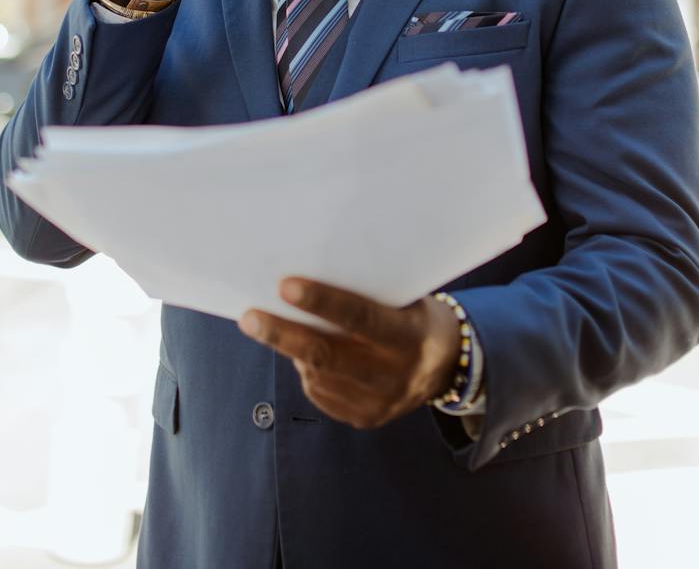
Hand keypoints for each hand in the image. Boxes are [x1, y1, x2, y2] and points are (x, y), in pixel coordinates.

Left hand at [239, 278, 461, 429]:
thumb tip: (306, 280)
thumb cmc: (414, 315)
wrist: (448, 365)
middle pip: (329, 356)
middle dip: (283, 335)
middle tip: (250, 318)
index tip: (285, 286)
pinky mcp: (367, 419)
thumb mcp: (405, 299)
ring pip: (319, 377)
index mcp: (411, 336)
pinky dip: (306, 371)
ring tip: (276, 328)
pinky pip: (321, 395)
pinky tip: (304, 355)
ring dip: (292, 351)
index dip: (323, 302)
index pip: (361, 318)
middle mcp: (398, 375)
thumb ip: (366, 295)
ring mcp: (382, 403)